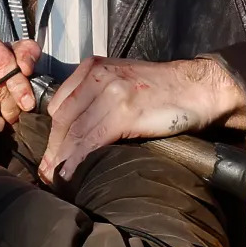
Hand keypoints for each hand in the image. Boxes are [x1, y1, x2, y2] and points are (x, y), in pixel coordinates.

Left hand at [39, 57, 245, 182]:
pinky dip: (79, 159)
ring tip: (56, 179)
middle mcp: (97, 76)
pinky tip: (72, 173)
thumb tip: (76, 130)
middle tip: (47, 174)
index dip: (52, 134)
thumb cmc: (163, 91)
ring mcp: (111, 92)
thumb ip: (97, 96)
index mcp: (93, 67)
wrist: (199, 88)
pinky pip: (93, 139)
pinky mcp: (125, 110)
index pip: (60, 104)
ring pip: (75, 131)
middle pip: (63, 119)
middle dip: (54, 150)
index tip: (50, 155)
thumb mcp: (123, 81)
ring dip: (63, 159)